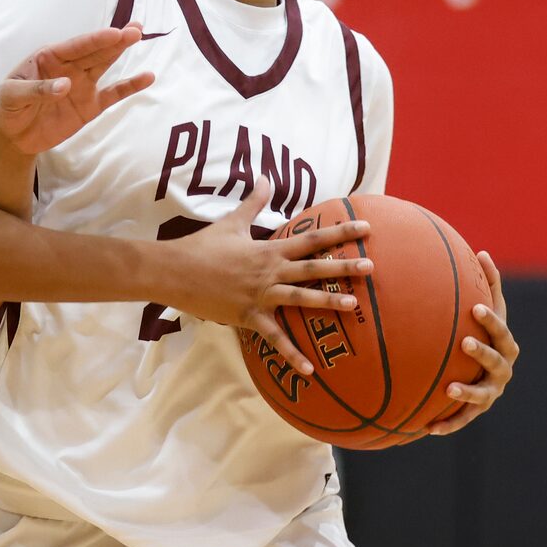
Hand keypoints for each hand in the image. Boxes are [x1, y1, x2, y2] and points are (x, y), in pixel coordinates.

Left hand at [0, 25, 155, 156]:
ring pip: (104, 65)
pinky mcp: (89, 106)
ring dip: (120, 51)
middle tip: (135, 30)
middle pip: (94, 51)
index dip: (94, 40)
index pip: (75, 46)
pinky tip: (147, 77)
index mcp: (48, 58)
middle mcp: (68, 67)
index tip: (114, 33)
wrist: (11, 136)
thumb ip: (36, 90)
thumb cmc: (6, 108)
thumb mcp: (11, 96)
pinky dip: (129, 87)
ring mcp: (81, 85)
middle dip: (114, 40)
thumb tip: (65, 86)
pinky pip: (113, 94)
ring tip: (138, 35)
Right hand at [164, 180, 374, 378]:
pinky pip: (275, 338)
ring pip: (300, 299)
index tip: (365, 229)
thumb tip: (265, 176)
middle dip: (343, 267)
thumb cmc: (202, 247)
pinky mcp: (249, 317)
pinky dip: (292, 355)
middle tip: (370, 267)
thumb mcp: (231, 222)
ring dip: (327, 303)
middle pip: (313, 269)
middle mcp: (270, 272)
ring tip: (353, 306)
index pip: (311, 238)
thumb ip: (253, 202)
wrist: (176, 272)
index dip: (339, 232)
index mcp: (269, 249)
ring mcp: (261, 296)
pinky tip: (310, 369)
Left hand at [425, 252, 518, 436]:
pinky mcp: (476, 412)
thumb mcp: (485, 311)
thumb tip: (483, 252)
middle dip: (483, 352)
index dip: (491, 320)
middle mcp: (503, 370)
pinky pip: (462, 421)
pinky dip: (448, 425)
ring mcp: (491, 393)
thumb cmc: (480, 334)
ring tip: (450, 389)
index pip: (501, 331)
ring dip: (468, 392)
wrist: (479, 373)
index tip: (475, 309)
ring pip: (483, 396)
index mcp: (505, 345)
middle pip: (498, 362)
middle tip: (465, 343)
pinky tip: (428, 430)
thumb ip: (488, 286)